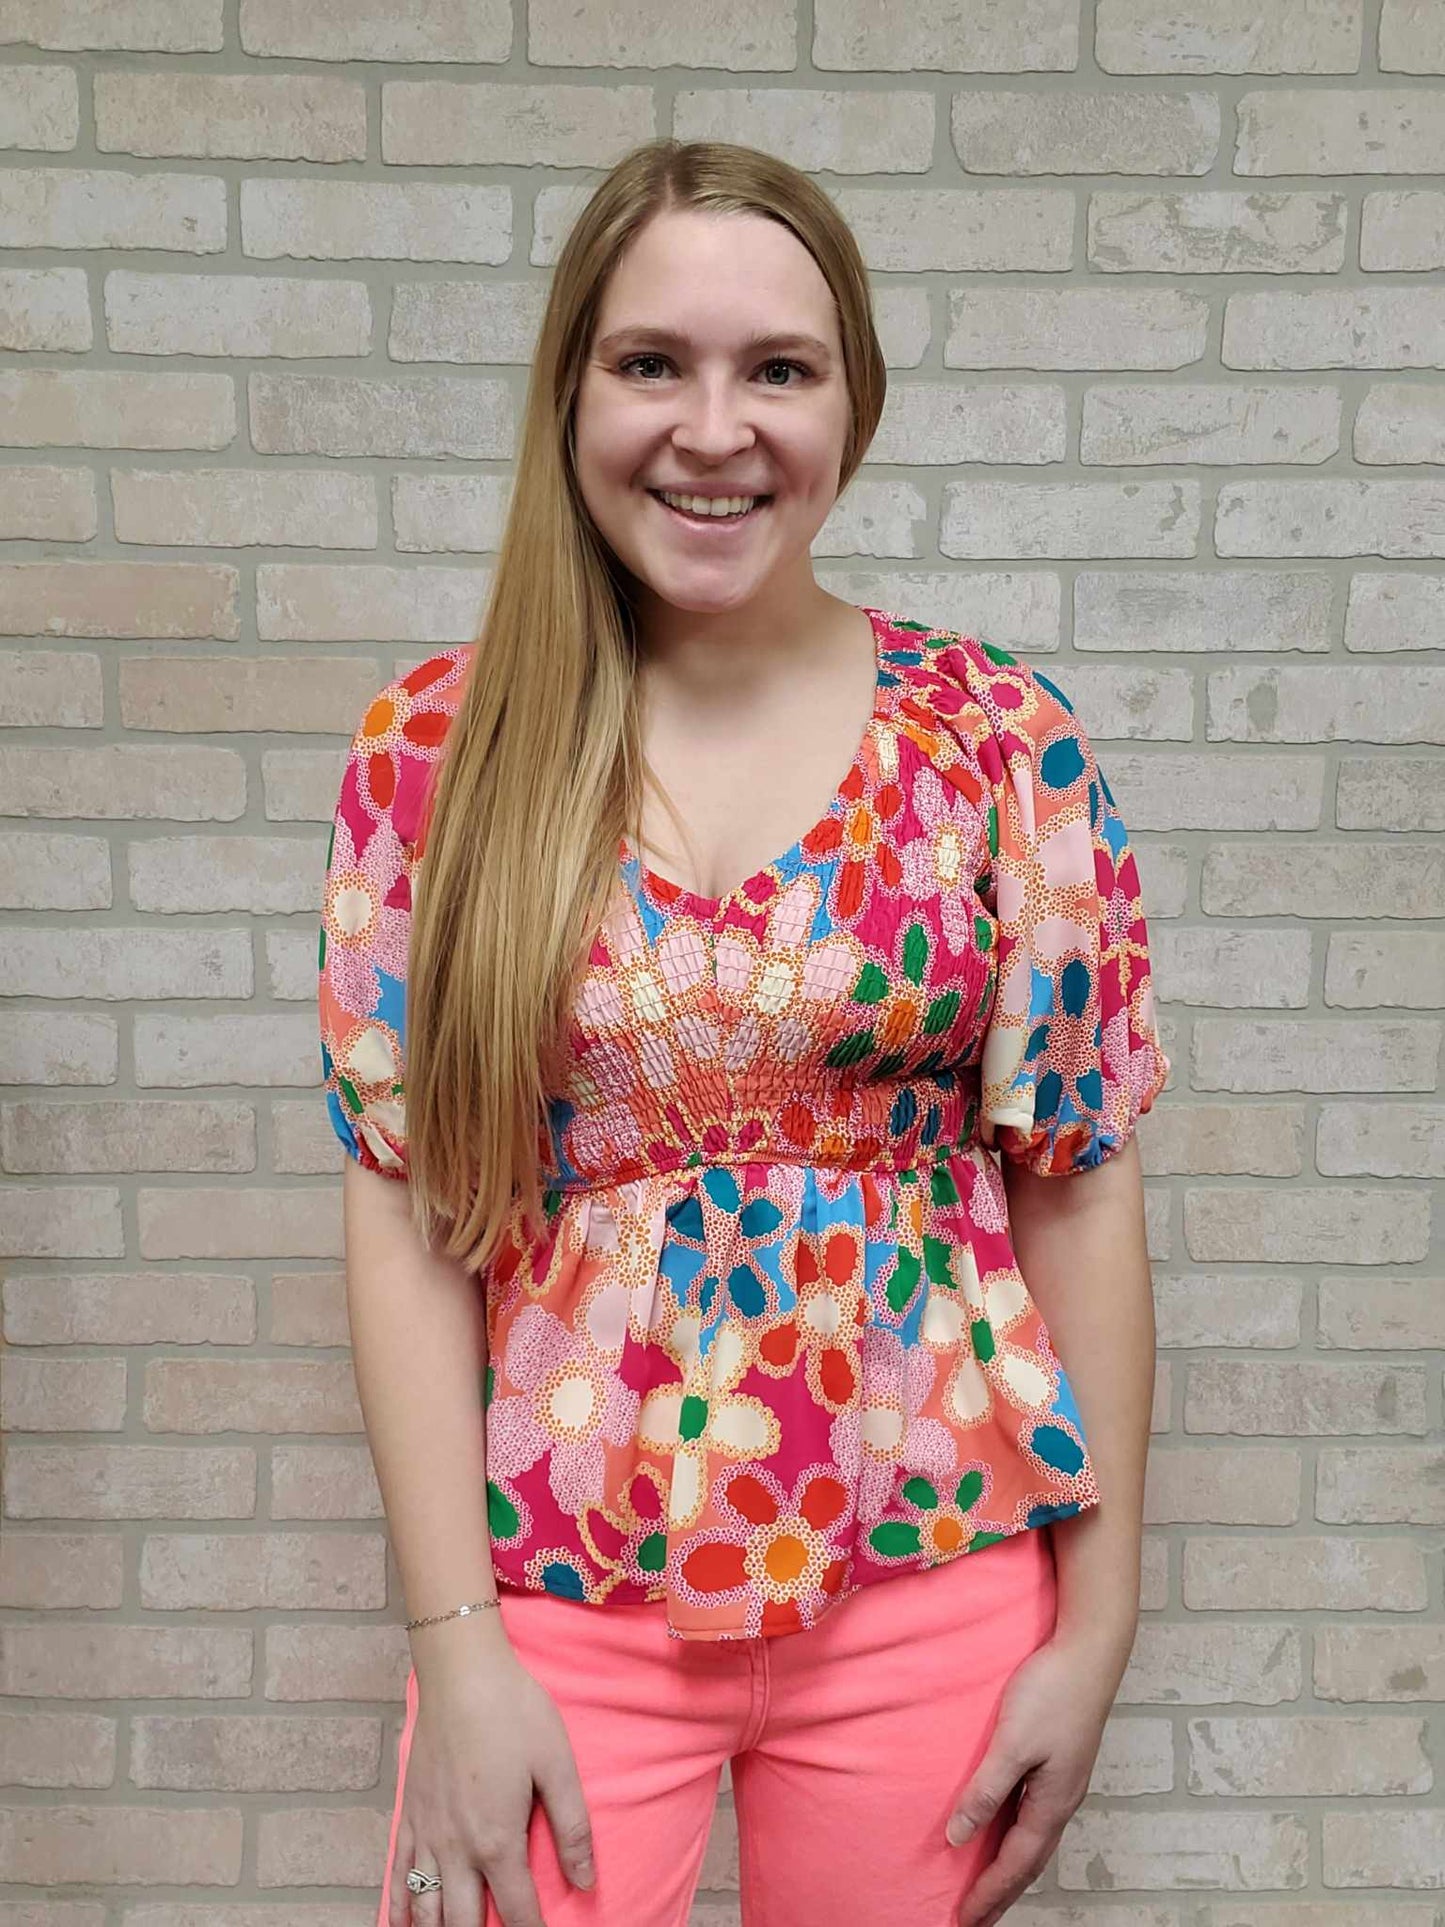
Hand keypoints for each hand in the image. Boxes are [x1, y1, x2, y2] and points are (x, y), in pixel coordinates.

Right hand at [387, 1647, 595, 1926]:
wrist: (461, 1674)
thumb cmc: (514, 1713)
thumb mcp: (557, 1766)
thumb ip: (572, 1828)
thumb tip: (586, 1880)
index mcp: (498, 1841)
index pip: (517, 1912)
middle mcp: (457, 1849)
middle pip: (464, 1923)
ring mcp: (426, 1834)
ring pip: (425, 1909)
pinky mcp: (407, 1815)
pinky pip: (396, 1875)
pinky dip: (398, 1907)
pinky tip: (403, 1924)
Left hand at [945, 1629, 1126, 1926]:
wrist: (1091, 1650)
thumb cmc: (1053, 1692)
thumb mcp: (1012, 1743)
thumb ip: (985, 1790)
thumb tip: (958, 1837)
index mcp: (1051, 1804)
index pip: (1015, 1865)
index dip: (989, 1895)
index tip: (965, 1921)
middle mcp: (1061, 1801)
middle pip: (1029, 1862)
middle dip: (1002, 1893)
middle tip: (975, 1918)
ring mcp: (1063, 1783)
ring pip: (1033, 1840)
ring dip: (1010, 1867)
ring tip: (986, 1884)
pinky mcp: (1060, 1763)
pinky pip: (1034, 1815)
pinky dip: (1016, 1836)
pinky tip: (1002, 1827)